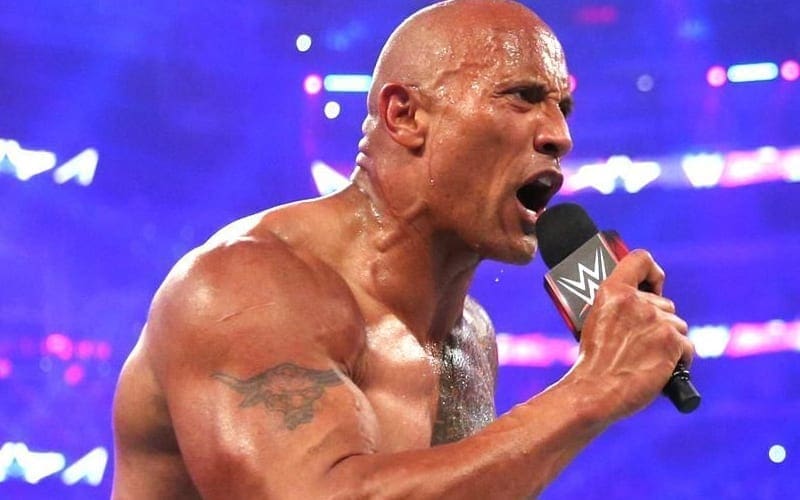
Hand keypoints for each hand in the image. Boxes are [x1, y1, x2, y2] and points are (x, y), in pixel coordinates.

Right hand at [569, 249, 693, 420]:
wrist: (595, 390)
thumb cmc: (594, 362)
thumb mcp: (597, 321)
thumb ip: (619, 307)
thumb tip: (644, 308)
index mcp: (612, 291)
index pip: (640, 260)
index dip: (652, 272)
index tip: (654, 286)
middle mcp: (636, 301)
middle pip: (665, 304)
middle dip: (658, 323)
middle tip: (640, 344)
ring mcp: (656, 320)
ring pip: (678, 326)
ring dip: (668, 342)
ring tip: (647, 359)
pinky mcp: (671, 341)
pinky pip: (687, 346)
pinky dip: (679, 359)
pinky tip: (662, 369)